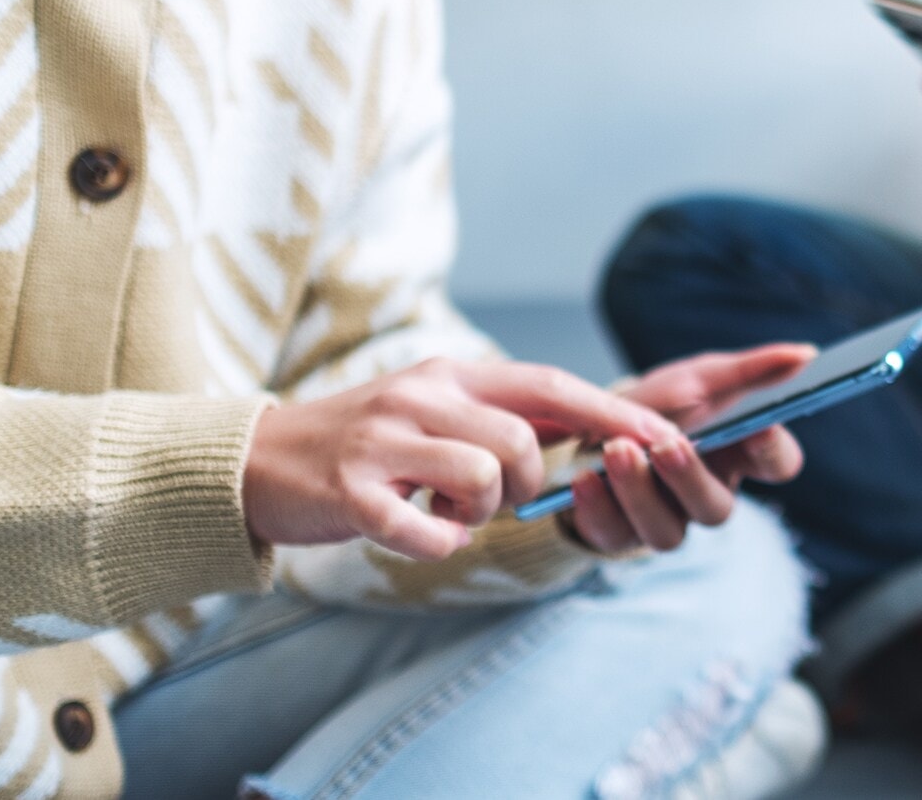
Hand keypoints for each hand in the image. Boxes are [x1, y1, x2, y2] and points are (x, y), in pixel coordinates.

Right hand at [246, 358, 660, 560]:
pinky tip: (419, 537)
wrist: (253, 462)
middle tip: (489, 498)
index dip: (613, 413)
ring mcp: (385, 441)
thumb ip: (502, 417)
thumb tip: (591, 432)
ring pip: (485, 478)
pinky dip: (436, 546)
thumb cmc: (365, 445)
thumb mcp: (435, 411)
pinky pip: (426, 531)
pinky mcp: (351, 491)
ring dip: (479, 514)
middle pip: (525, 441)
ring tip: (445, 512)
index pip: (553, 385)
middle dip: (527, 485)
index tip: (668, 436)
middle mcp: (423, 396)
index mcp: (453, 375)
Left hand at [564, 343, 812, 553]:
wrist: (594, 424)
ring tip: (617, 451)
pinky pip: (611, 534)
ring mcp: (663, 521)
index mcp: (738, 458)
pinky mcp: (616, 535)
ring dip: (640, 493)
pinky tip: (585, 478)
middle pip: (716, 508)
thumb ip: (752, 369)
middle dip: (690, 477)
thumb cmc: (660, 404)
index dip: (773, 451)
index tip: (762, 424)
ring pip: (666, 533)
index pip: (778, 465)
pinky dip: (596, 507)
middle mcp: (706, 497)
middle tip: (668, 445)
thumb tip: (807, 354)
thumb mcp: (701, 377)